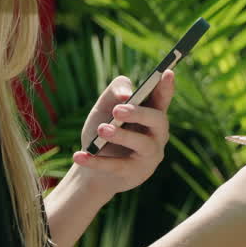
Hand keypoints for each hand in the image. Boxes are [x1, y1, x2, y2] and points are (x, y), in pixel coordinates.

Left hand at [70, 70, 174, 195]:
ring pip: (142, 144)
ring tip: (101, 130)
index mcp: (152, 113)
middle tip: (118, 110)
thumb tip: (125, 95)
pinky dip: (97, 161)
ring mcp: (150, 156)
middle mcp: (157, 134)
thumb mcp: (104, 108)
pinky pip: (117, 166)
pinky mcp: (135, 174)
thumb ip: (114, 92)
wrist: (92, 170)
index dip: (166, 86)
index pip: (162, 98)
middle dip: (139, 113)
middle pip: (157, 119)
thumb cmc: (103, 131)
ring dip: (122, 135)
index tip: (166, 72)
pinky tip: (79, 155)